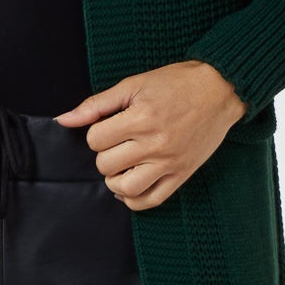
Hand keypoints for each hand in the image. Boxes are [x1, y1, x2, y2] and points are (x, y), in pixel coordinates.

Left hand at [53, 60, 246, 208]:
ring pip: (125, 189)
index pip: (96, 140)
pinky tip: (130, 184)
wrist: (221, 89)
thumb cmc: (177, 83)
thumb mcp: (133, 85)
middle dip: (105, 153)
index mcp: (142, 118)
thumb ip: (96, 104)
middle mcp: (156, 144)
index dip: (97, 132)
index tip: (111, 125)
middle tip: (119, 142)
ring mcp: (170, 163)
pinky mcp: (182, 175)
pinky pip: (150, 201)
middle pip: (106, 165)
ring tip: (122, 165)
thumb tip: (63, 119)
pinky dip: (133, 199)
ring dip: (115, 180)